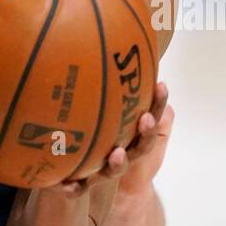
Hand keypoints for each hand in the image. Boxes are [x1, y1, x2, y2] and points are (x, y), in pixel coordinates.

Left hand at [45, 81, 169, 203]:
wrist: (83, 178)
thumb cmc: (96, 131)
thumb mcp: (105, 105)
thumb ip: (108, 79)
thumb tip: (108, 38)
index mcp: (130, 133)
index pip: (151, 116)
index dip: (158, 102)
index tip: (162, 84)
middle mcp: (122, 151)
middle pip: (141, 145)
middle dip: (146, 133)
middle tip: (146, 120)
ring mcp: (103, 169)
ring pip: (114, 168)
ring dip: (118, 162)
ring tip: (117, 154)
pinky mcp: (81, 183)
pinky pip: (77, 187)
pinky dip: (71, 188)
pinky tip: (63, 186)